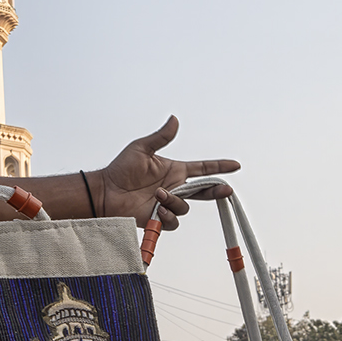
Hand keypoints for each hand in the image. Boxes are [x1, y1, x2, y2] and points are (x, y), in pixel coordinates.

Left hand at [99, 116, 239, 228]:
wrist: (106, 192)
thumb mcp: (142, 148)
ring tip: (158, 195)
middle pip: (203, 191)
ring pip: (185, 207)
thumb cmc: (120, 169)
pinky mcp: (158, 217)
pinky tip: (156, 209)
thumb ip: (161, 137)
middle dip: (216, 191)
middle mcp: (174, 187)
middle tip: (225, 190)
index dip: (219, 167)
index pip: (202, 169)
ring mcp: (167, 203)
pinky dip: (167, 215)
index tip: (235, 166)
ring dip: (175, 202)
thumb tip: (174, 119)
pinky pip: (173, 221)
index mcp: (173, 171)